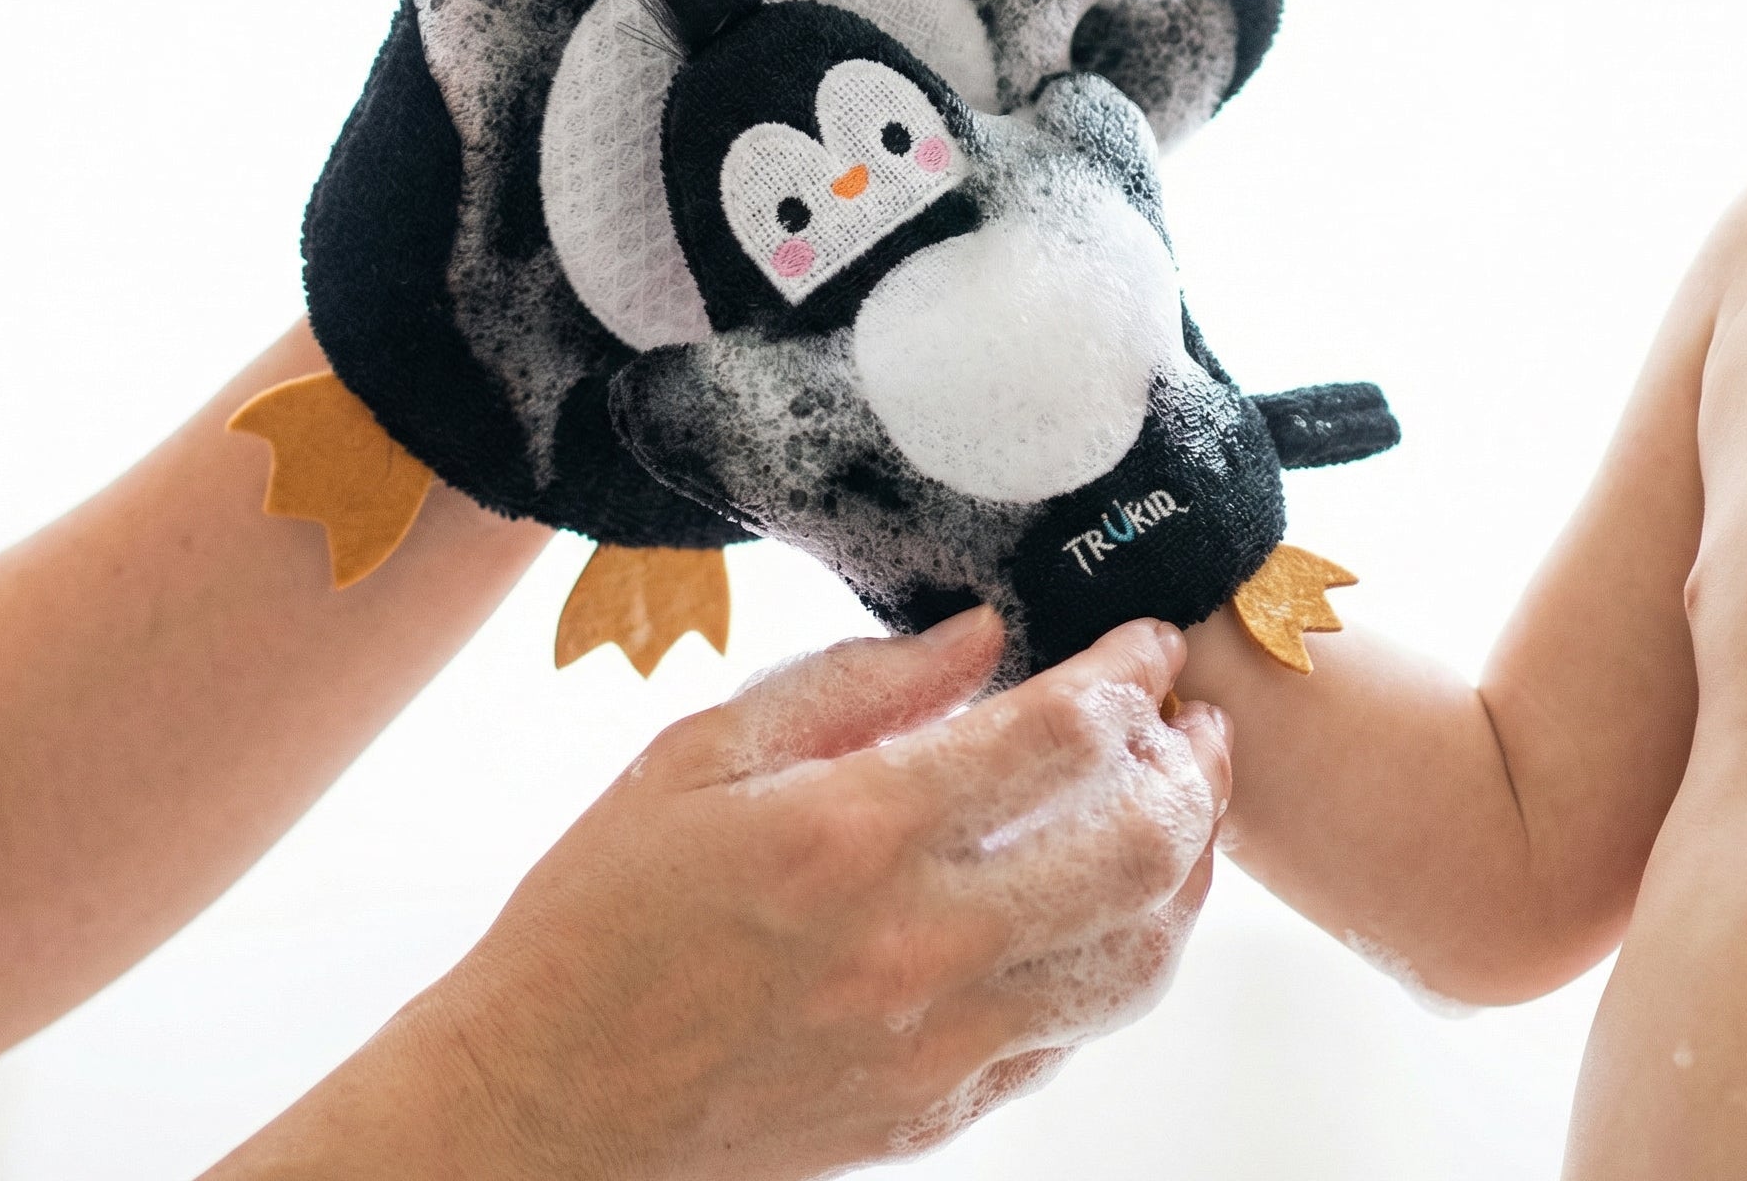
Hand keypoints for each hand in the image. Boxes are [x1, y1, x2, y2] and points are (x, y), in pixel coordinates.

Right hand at [209, 610, 1229, 1179]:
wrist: (547, 1102)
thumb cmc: (605, 911)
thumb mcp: (701, 754)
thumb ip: (853, 684)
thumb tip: (979, 636)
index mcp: (853, 831)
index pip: (1057, 734)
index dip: (1127, 671)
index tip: (1149, 640)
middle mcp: (916, 943)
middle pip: (1133, 847)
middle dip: (1192, 768)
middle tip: (1198, 722)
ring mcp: (937, 1042)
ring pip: (1134, 956)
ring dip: (1186, 871)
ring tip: (1187, 809)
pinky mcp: (937, 1111)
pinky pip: (1075, 1032)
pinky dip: (1123, 960)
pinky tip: (1117, 910)